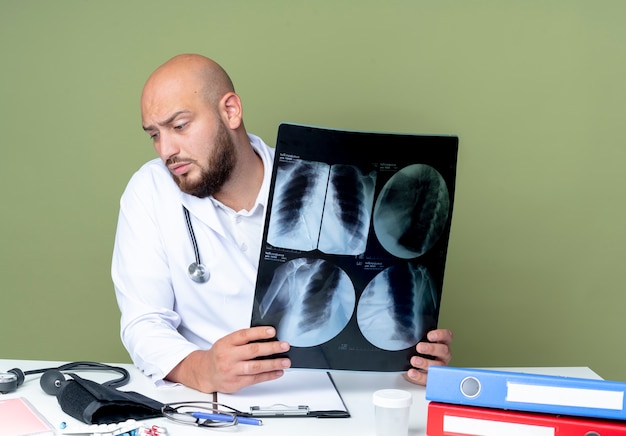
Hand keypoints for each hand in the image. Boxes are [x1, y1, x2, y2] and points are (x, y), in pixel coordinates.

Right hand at [166, 326, 290, 392]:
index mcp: (226, 343)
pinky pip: (255, 379)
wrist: (205, 373)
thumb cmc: (219, 355)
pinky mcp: (235, 383)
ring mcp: (232, 371)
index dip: (259, 332)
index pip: (244, 335)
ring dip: (273, 364)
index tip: (272, 331)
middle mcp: (228, 356)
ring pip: (255, 367)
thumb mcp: (226, 342)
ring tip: (285, 361)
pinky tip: (277, 372)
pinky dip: (268, 375)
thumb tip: (267, 337)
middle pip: (252, 351)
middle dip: (271, 348)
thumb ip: (243, 340)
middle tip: (284, 346)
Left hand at [403, 328, 452, 385]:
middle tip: (419, 347)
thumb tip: (406, 336)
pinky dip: (419, 376)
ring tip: (414, 361)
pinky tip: (412, 372)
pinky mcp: (433, 378)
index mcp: (442, 343)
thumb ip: (417, 338)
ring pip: (438, 365)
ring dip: (425, 363)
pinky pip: (429, 378)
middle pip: (443, 350)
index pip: (447, 336)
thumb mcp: (419, 342)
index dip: (440, 335)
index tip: (429, 336)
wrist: (415, 368)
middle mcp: (443, 355)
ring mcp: (440, 367)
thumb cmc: (419, 352)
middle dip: (431, 349)